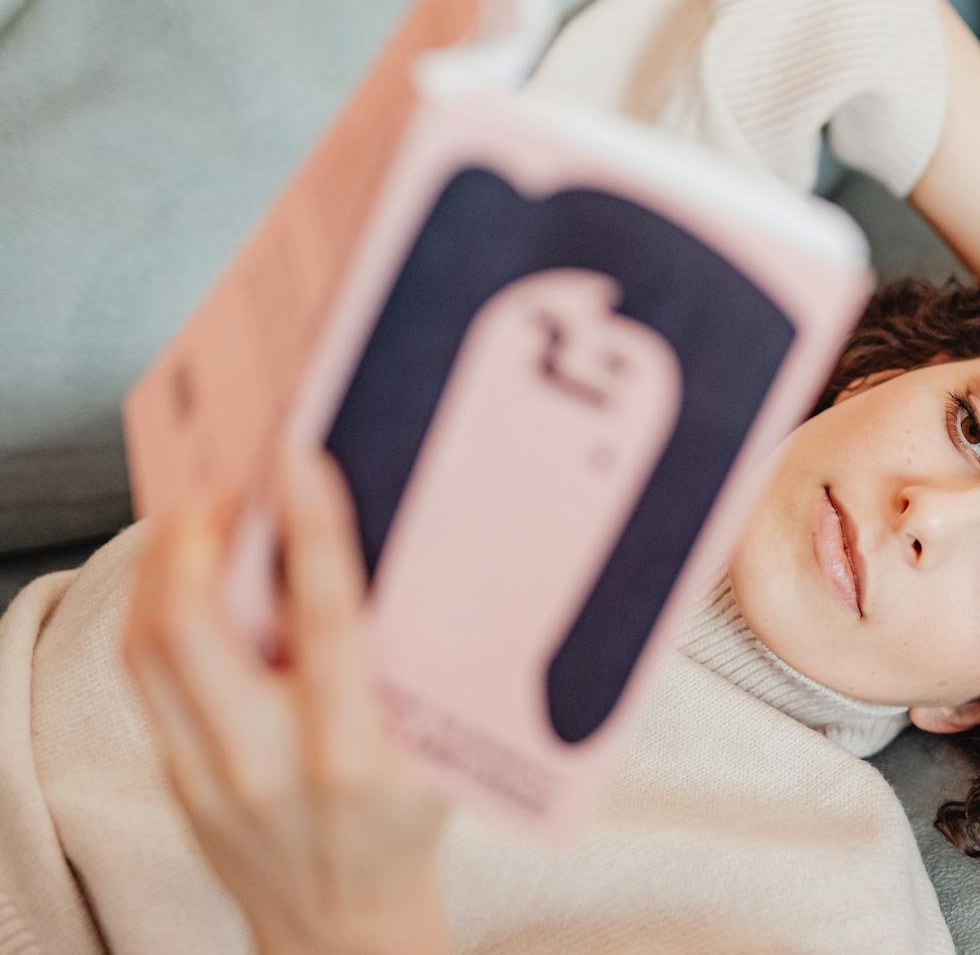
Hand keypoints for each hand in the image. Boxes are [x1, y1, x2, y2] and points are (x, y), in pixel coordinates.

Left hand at [120, 448, 453, 954]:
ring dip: (169, 567)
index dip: (311, 532)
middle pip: (191, 628)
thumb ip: (413, 666)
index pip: (324, 621)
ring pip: (150, 646)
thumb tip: (397, 551)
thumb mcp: (440, 751)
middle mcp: (266, 766)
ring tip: (207, 521)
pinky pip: (149, 675)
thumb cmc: (407, 828)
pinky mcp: (174, 778)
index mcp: (351, 756)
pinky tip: (194, 581)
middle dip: (197, 539)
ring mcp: (206, 777)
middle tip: (230, 489)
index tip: (299, 461)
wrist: (344, 927)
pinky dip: (165, 609)